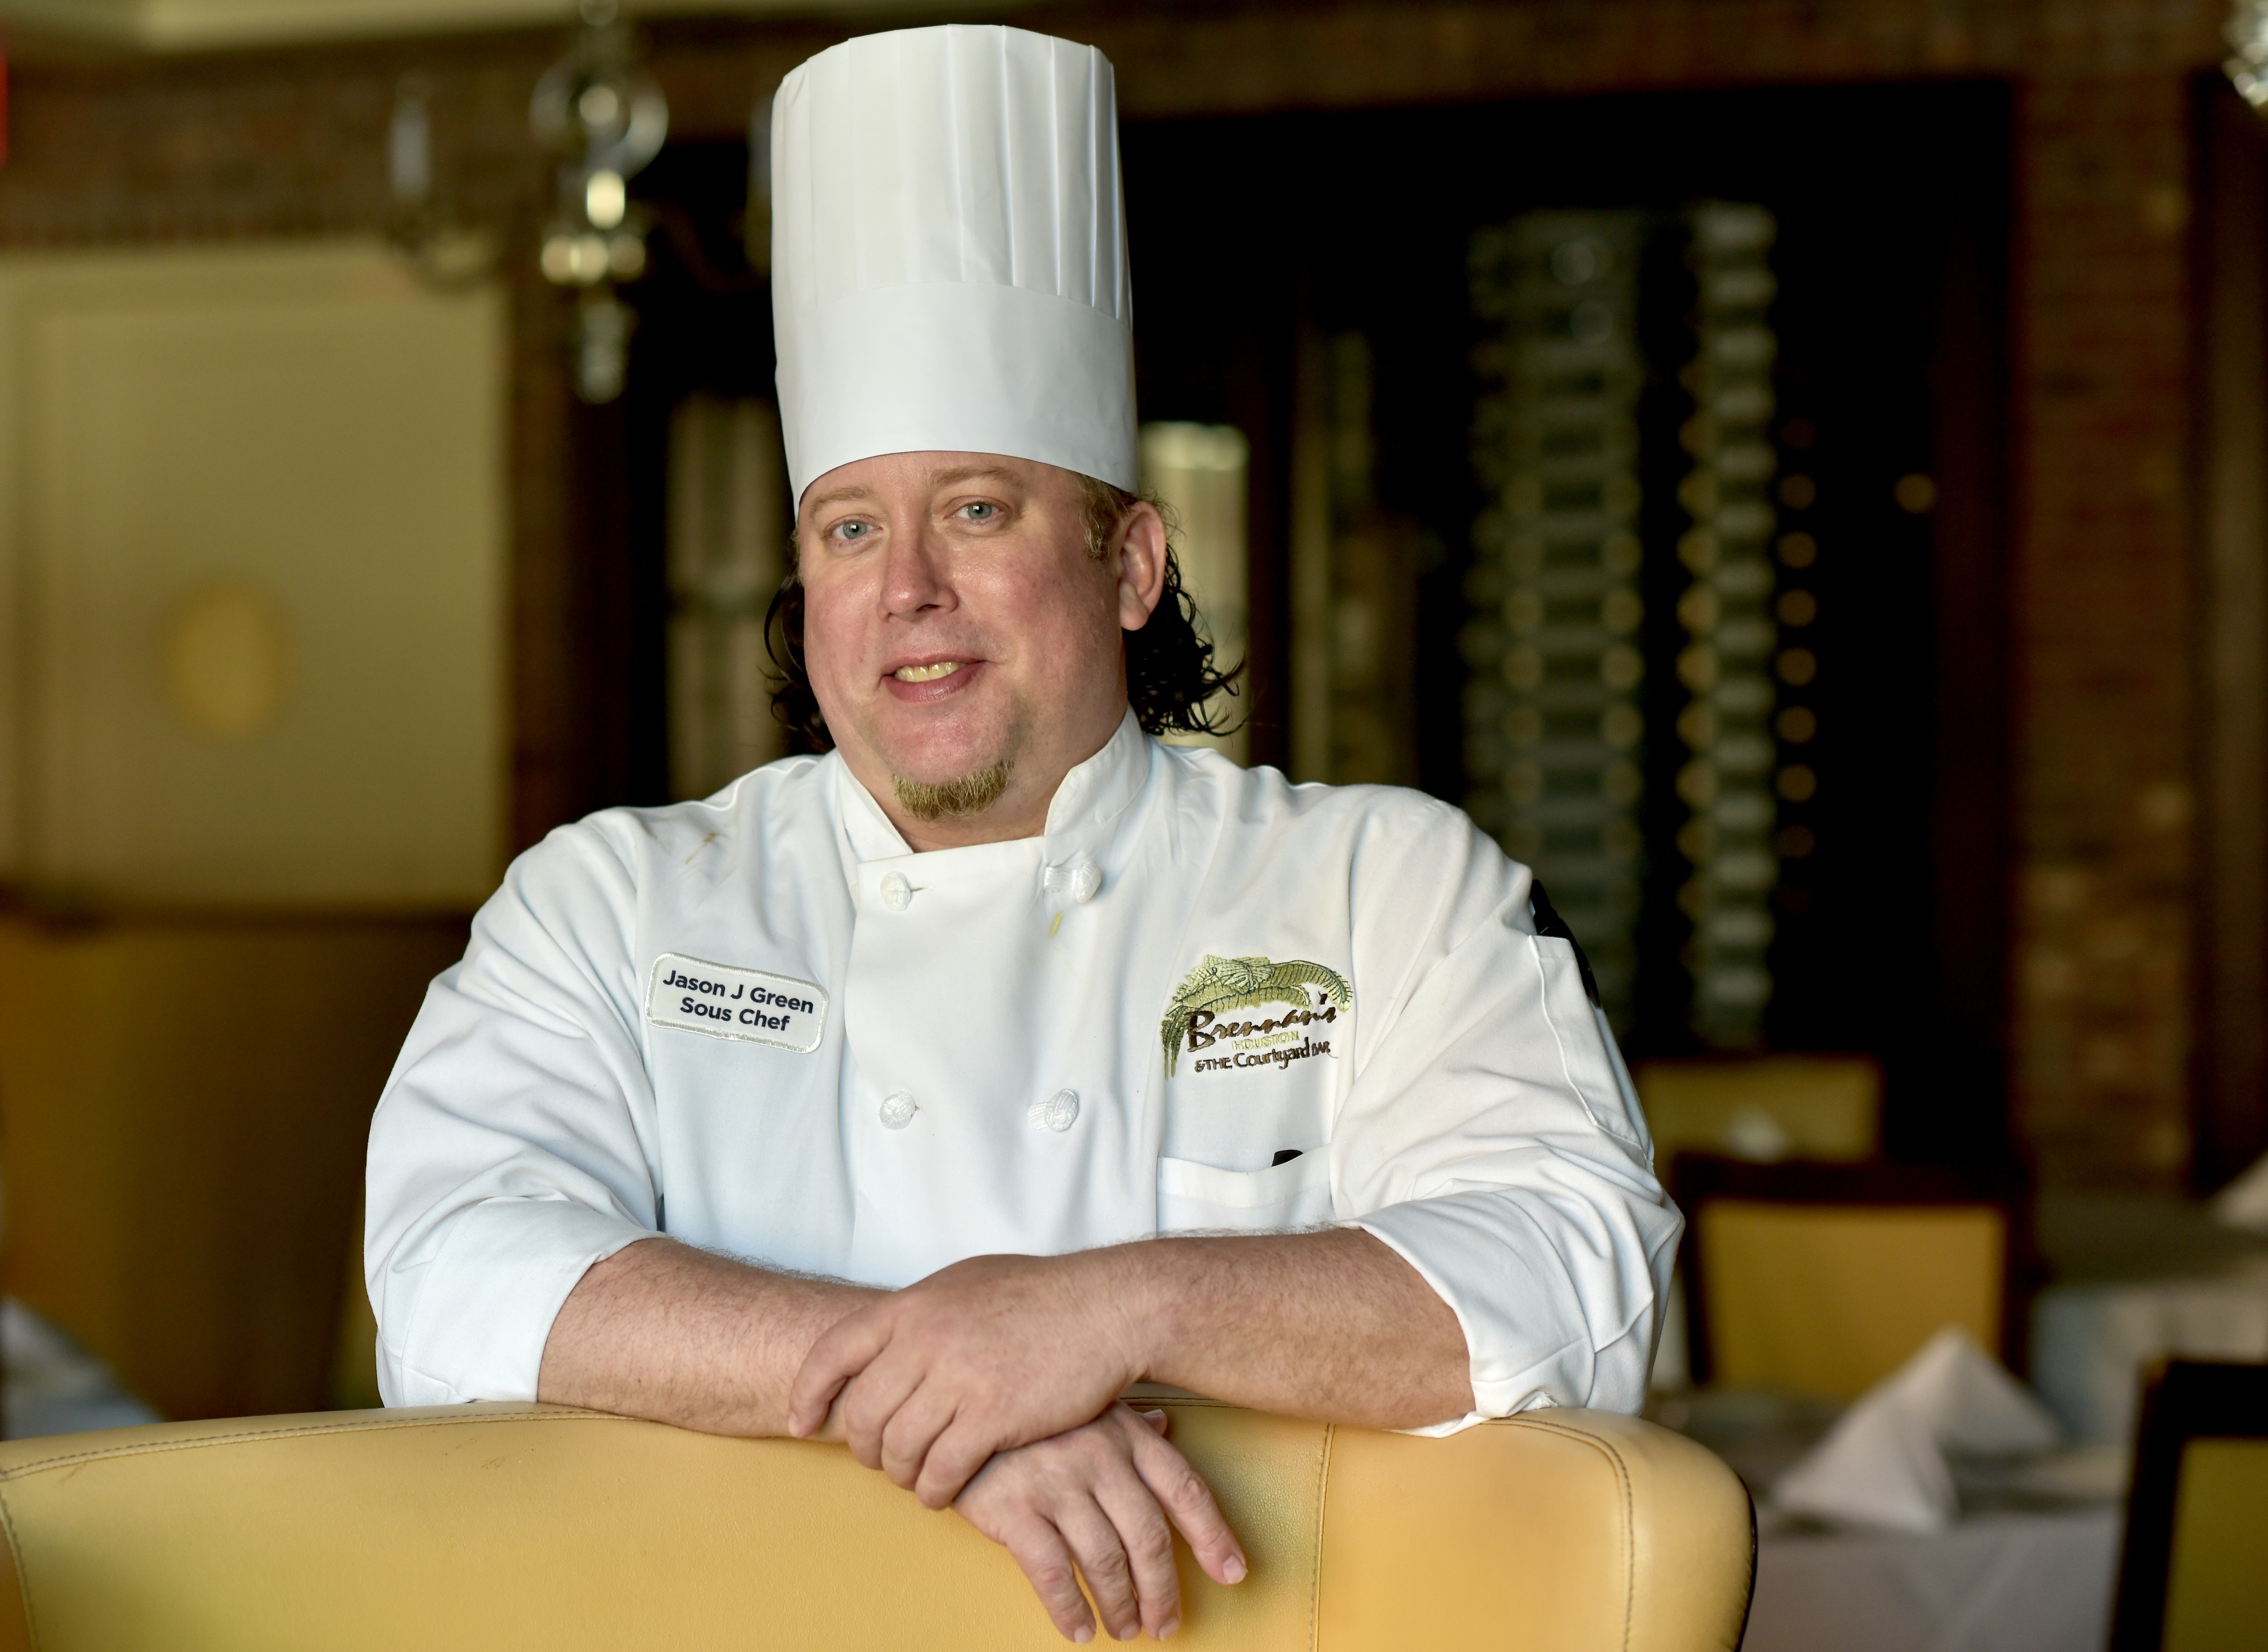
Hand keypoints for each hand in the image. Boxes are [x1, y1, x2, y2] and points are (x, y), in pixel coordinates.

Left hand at [789, 1251, 1143, 1506]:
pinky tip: (943, 1494)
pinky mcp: (993, 1418)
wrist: (1107, 1308)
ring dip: (899, 1474)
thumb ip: (925, 1313)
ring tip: (915, 1478)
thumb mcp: (968, 1284)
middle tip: (879, 1459)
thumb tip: (890, 1339)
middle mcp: (926, 1339)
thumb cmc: (1043, 1295)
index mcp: (914, 1304)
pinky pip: (941, 1471)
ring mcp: (958, 1379)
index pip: (833, 1351)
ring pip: (897, 1448)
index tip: (802, 1422)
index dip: (809, 1393)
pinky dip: (934, 1492)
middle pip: (861, 1411)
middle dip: (862, 1446)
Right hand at [955, 1403, 1246, 1642]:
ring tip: (1124, 1629)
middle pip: (1148, 1538)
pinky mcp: (1014, 1508)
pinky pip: (1053, 1572)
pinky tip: (1078, 1629)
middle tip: (1164, 1623)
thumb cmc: (1028, 1405)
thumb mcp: (1085, 1403)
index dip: (1213, 1536)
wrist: (955, 1395)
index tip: (1232, 1572)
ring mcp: (1056, 1482)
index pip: (1184, 1490)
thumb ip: (1128, 1423)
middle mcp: (1098, 1457)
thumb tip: (1164, 1428)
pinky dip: (1070, 1609)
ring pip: (1105, 1560)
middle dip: (1162, 1591)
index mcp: (1124, 1434)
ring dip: (1120, 1605)